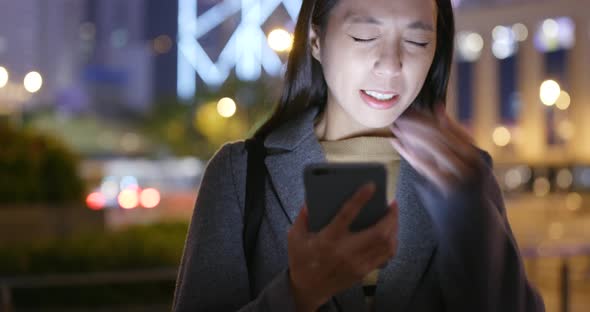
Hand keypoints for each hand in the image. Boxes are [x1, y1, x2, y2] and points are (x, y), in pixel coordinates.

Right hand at [287, 184, 397, 310]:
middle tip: (392, 203)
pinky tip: (391, 233)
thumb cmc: (301, 260)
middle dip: (390, 216)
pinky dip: (392, 242)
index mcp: (328, 239)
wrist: (308, 289)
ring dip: (394, 227)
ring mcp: (358, 263)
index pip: (346, 216)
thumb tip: (311, 200)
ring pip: (387, 245)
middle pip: (378, 233)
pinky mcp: (364, 271)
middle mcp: (346, 251)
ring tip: (393, 216)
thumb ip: (303, 217)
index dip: (360, 199)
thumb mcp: (295, 236)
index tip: (371, 186)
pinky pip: (386, 256)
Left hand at [389, 104, 482, 195]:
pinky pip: (426, 166)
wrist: (471, 227)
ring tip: (395, 126)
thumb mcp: (464, 168)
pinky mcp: (449, 189)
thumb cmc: (463, 195)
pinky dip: (410, 152)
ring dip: (412, 134)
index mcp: (475, 157)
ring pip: (434, 147)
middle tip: (400, 115)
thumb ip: (453, 143)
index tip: (413, 109)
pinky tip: (396, 142)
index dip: (432, 117)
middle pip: (443, 135)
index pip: (453, 129)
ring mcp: (463, 176)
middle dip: (418, 123)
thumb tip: (438, 111)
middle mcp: (473, 164)